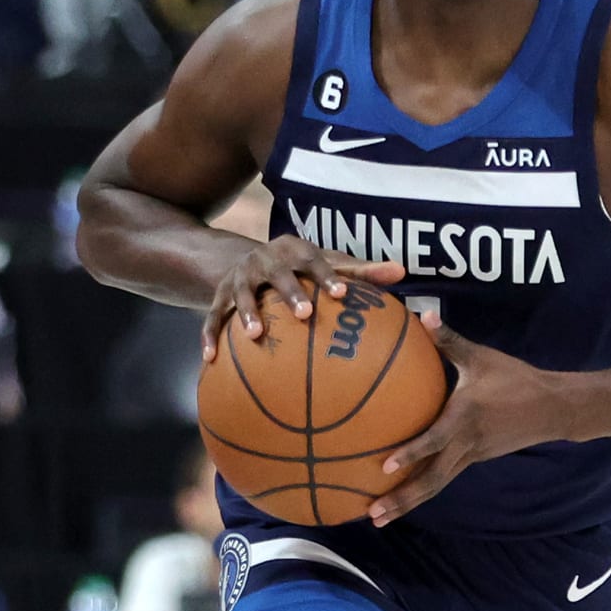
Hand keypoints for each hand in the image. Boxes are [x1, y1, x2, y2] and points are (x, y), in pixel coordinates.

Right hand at [200, 237, 403, 359]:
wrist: (248, 260)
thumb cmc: (302, 268)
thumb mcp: (328, 263)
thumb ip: (362, 272)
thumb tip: (402, 271)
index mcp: (294, 250)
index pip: (314, 260)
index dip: (327, 275)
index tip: (341, 294)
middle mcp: (265, 260)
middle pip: (278, 274)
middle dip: (290, 292)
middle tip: (305, 315)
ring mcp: (239, 278)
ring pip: (240, 294)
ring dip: (247, 313)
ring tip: (256, 337)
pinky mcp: (218, 296)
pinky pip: (211, 317)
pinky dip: (209, 337)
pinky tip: (210, 360)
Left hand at [368, 313, 567, 524]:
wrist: (552, 408)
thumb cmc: (514, 379)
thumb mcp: (481, 357)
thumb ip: (449, 340)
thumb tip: (422, 314)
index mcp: (466, 417)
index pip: (434, 439)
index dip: (411, 453)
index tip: (384, 466)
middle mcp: (466, 443)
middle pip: (431, 479)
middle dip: (401, 499)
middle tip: (371, 513)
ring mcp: (471, 456)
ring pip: (436, 485)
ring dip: (408, 503)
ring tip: (379, 518)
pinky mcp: (475, 459)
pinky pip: (444, 477)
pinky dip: (422, 490)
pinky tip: (403, 497)